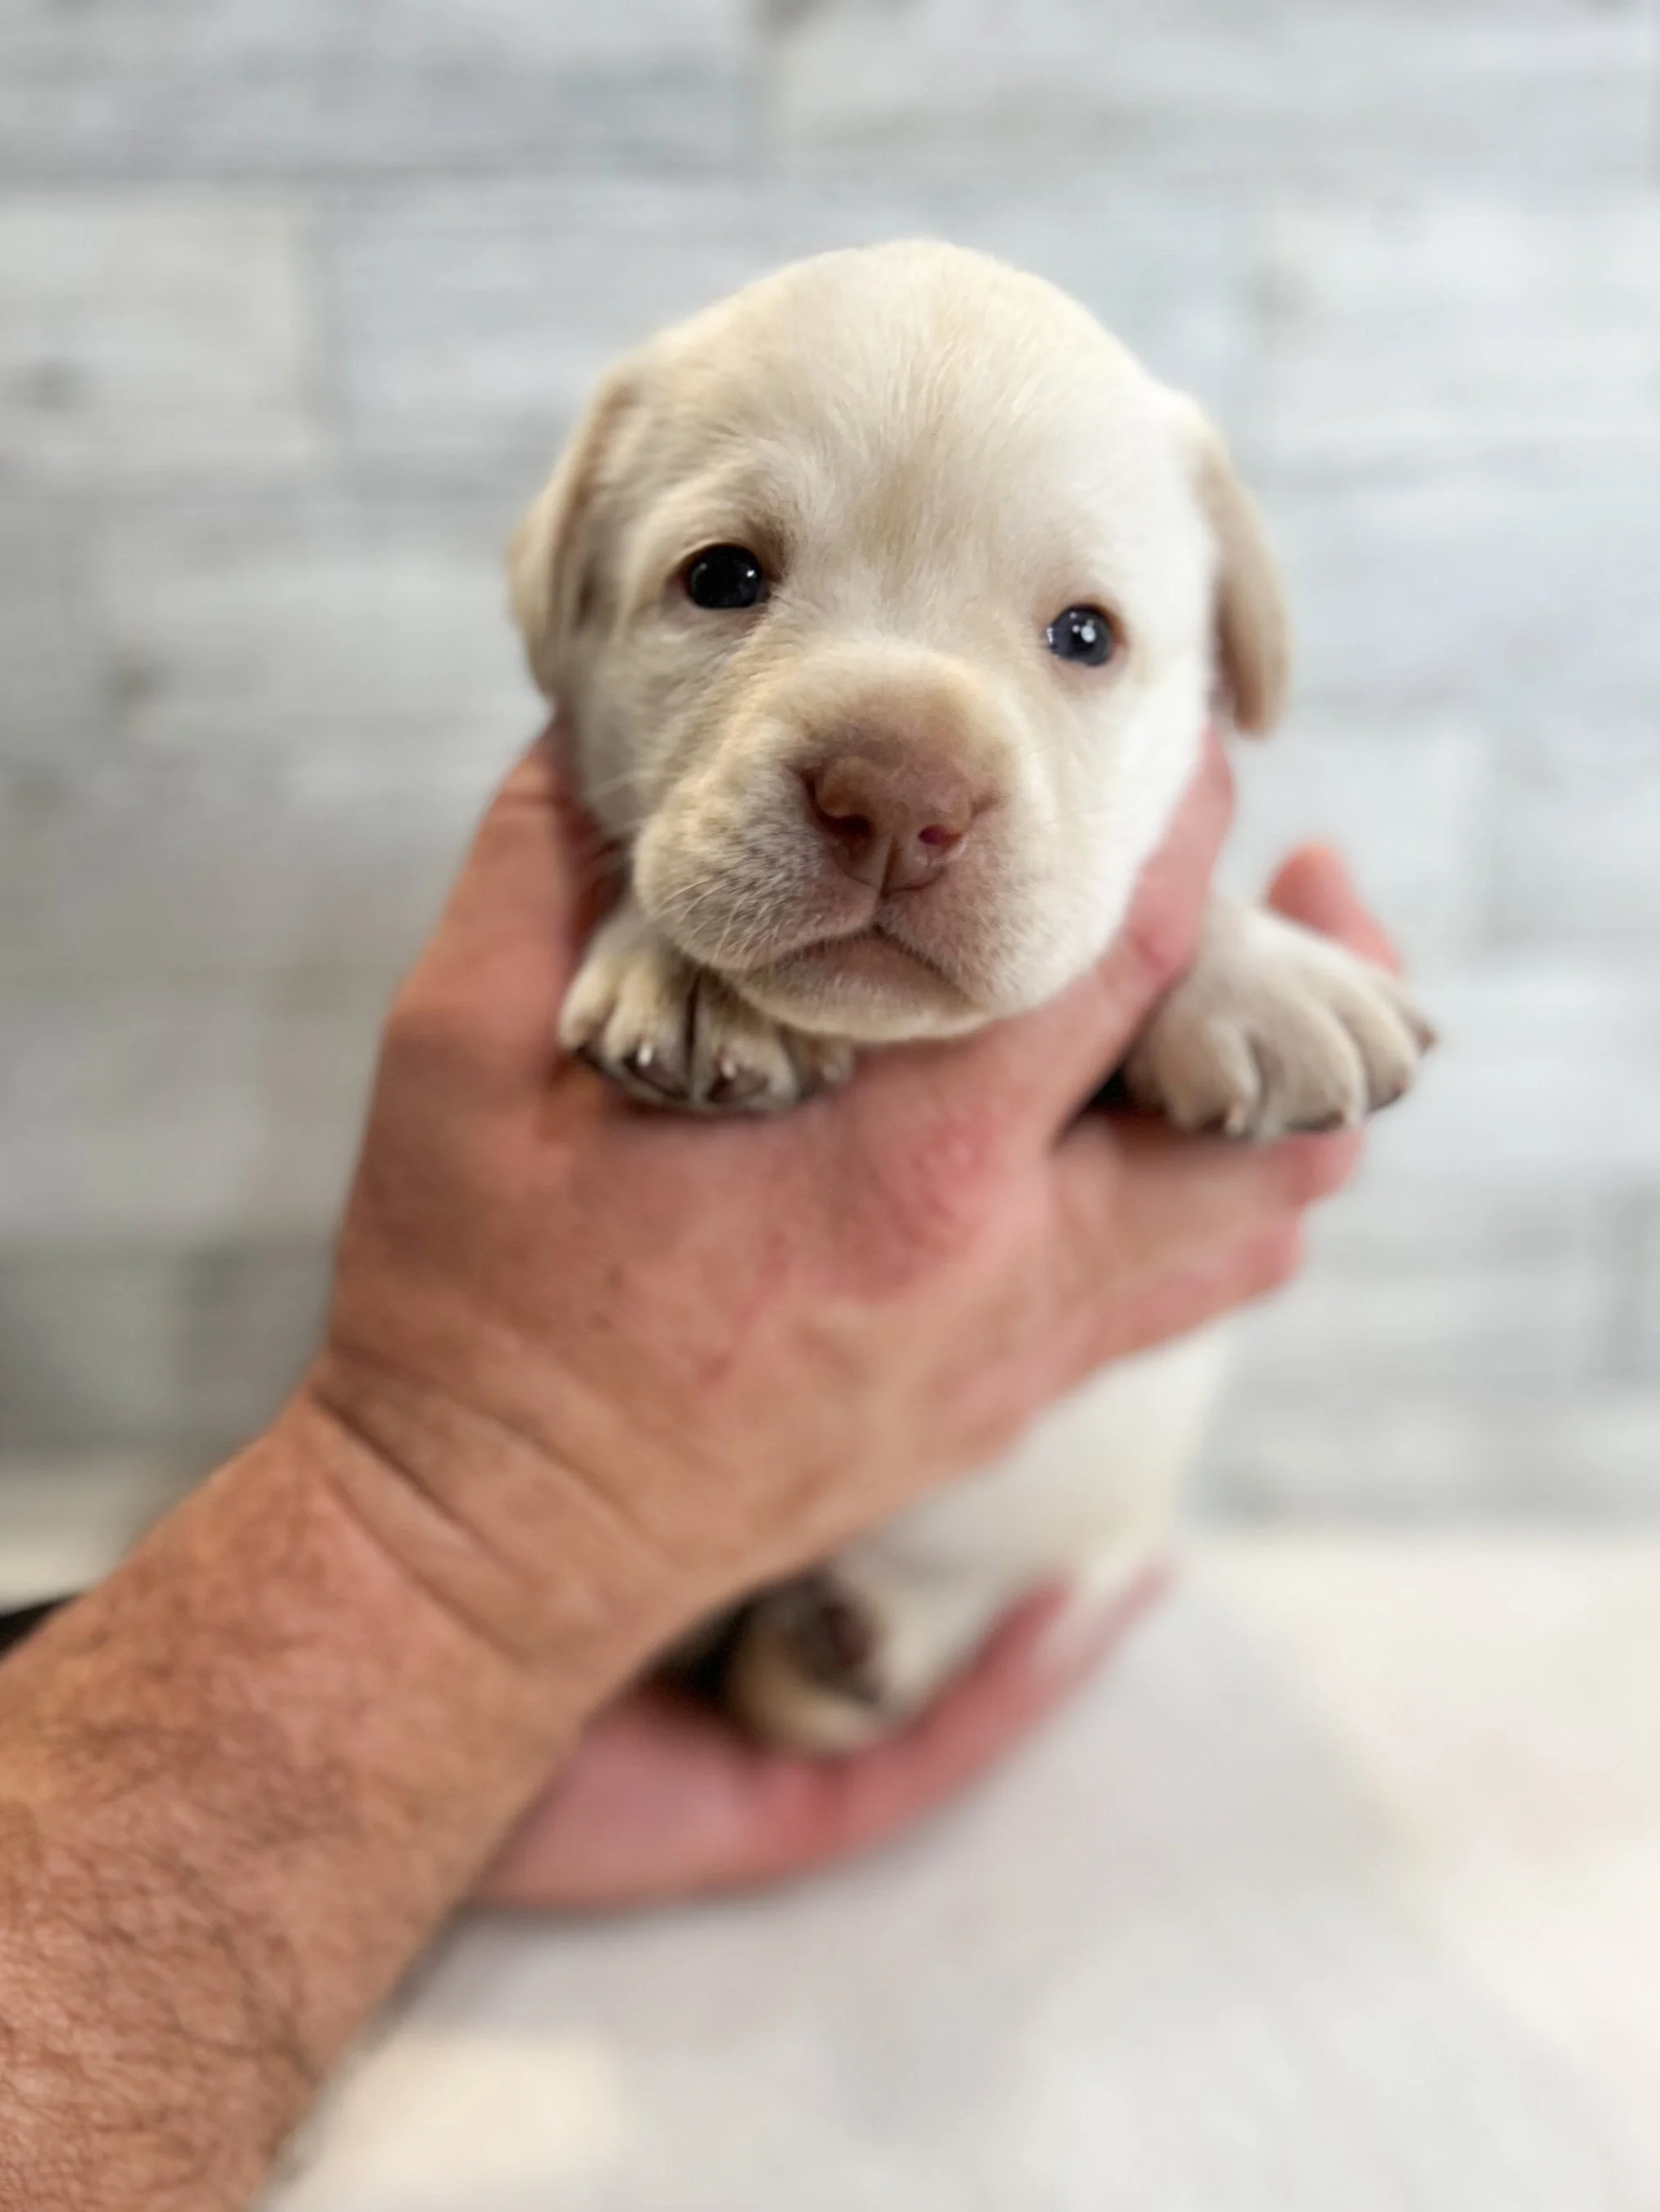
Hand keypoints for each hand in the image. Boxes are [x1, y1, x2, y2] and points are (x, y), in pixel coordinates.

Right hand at [466, 838, 1400, 1911]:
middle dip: (1326, 989)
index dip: (1187, 831)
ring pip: (1244, 1236)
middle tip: (1312, 881)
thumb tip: (588, 723)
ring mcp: (1011, 1363)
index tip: (1198, 738)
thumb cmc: (468, 1313)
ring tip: (1253, 1004)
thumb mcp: (454, 1057)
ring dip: (1273, 1110)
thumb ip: (538, 869)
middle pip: (1267, 1131)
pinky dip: (1199, 1209)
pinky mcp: (992, 1416)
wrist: (485, 1550)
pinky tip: (1136, 1138)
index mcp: (902, 1170)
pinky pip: (1161, 1304)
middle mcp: (1003, 1275)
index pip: (1126, 964)